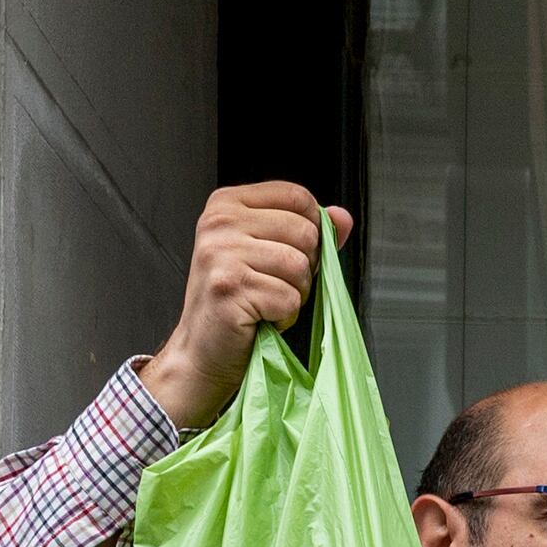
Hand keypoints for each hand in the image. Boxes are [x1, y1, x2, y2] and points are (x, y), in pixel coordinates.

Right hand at [140, 183, 350, 430]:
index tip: (292, 252)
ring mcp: (221, 253)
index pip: (296, 196)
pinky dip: (284, 315)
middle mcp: (220, 222)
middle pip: (304, 232)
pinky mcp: (229, 287)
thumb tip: (343, 217)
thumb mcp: (270, 255)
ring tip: (268, 302)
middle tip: (275, 285)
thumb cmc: (237, 302)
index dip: (312, 228)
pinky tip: (261, 317)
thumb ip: (307, 232)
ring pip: (299, 266)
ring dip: (295, 294)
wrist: (203, 349)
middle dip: (305, 268)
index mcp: (227, 204)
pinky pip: (288, 298)